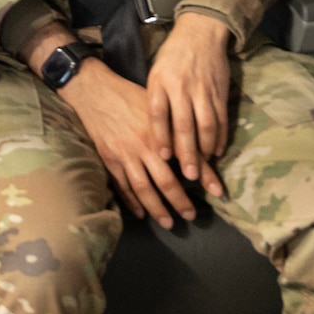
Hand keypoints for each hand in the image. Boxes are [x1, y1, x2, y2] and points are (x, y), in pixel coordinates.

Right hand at [58, 60, 198, 229]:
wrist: (96, 92)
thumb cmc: (131, 96)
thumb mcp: (158, 108)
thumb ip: (177, 128)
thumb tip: (200, 148)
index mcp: (160, 131)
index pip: (187, 158)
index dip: (204, 176)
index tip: (218, 193)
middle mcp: (143, 145)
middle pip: (165, 180)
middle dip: (179, 201)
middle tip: (190, 216)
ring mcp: (124, 154)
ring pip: (143, 188)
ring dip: (156, 208)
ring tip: (168, 222)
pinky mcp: (109, 159)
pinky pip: (122, 185)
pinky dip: (131, 201)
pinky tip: (140, 213)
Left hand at [145, 12, 232, 199]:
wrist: (200, 32)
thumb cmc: (172, 56)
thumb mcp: (155, 73)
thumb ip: (156, 99)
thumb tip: (156, 133)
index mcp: (160, 82)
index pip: (158, 113)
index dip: (161, 136)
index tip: (163, 157)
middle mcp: (181, 87)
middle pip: (184, 125)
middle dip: (186, 153)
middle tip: (188, 176)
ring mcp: (203, 90)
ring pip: (206, 125)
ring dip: (205, 149)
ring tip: (203, 167)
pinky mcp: (220, 92)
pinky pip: (221, 119)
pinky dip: (220, 137)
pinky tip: (217, 151)